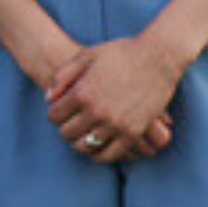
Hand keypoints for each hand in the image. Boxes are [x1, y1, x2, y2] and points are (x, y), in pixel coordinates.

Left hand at [43, 36, 189, 161]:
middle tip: (72, 123)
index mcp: (82, 92)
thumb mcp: (87, 55)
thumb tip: (48, 98)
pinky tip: (98, 147)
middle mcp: (97, 111)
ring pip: (85, 147)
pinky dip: (100, 154)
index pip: (54, 116)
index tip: (61, 111)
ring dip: (80, 142)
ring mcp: (116, 124)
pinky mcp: (133, 132)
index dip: (55, 113)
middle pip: (67, 133)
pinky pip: (110, 154)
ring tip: (84, 135)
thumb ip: (63, 75)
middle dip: (65, 128)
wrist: (159, 56)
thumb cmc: (122, 52)